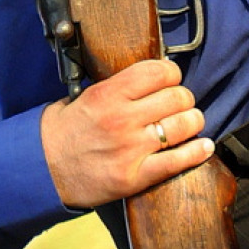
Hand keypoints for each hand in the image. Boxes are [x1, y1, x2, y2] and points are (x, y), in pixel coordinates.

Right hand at [40, 59, 213, 207]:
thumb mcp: (82, 96)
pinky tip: (204, 146)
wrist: (44, 167)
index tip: (170, 77)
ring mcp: (131, 149)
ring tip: (190, 121)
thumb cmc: (62, 130)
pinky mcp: (136, 176)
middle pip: (176, 98)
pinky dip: (197, 152)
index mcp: (107, 94)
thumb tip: (148, 80)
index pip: (156, 72)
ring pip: (183, 126)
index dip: (171, 72)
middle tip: (180, 101)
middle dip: (184, 97)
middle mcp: (121, 119)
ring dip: (193, 121)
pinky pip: (178, 161)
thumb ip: (114, 88)